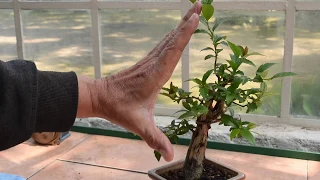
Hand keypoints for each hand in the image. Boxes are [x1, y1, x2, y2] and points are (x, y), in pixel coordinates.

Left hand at [77, 1, 201, 161]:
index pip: (173, 50)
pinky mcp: (147, 62)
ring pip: (168, 39)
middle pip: (173, 38)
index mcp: (155, 75)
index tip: (194, 18)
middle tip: (200, 5)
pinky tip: (177, 31)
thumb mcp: (139, 125)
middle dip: (187, 21)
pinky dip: (173, 35)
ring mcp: (150, 61)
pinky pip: (163, 44)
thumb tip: (172, 156)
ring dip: (181, 25)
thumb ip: (155, 139)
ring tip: (193, 12)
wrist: (100, 96)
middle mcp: (154, 63)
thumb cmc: (119, 109)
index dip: (184, 34)